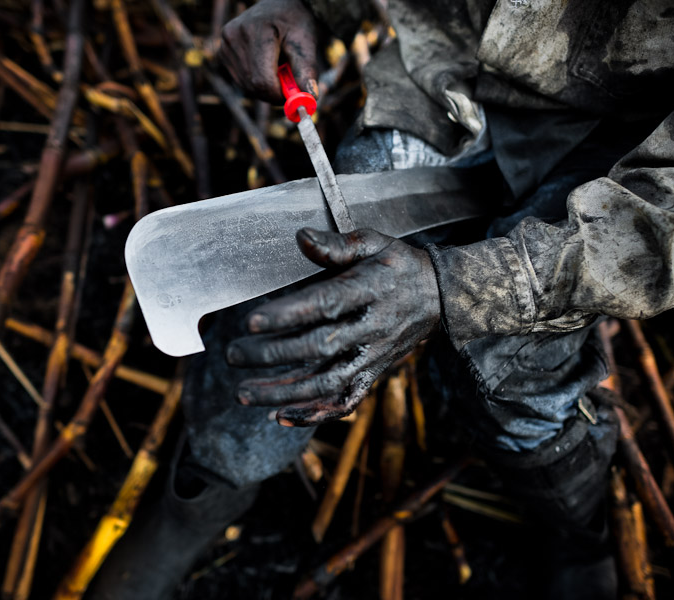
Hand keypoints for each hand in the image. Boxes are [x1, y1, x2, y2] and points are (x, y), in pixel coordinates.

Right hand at [219, 0, 319, 102]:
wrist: (279, 7)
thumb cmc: (295, 22)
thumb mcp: (305, 43)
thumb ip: (306, 70)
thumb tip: (310, 98)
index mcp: (255, 31)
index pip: (262, 80)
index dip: (279, 95)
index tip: (295, 96)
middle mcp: (234, 37)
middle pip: (253, 86)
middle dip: (274, 93)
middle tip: (290, 85)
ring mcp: (225, 45)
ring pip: (247, 86)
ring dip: (266, 87)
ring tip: (278, 66)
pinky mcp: (223, 53)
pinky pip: (241, 81)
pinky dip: (256, 82)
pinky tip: (266, 65)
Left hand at [226, 228, 441, 425]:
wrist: (439, 297)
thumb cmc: (396, 266)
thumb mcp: (374, 243)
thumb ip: (337, 245)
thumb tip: (300, 237)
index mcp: (371, 290)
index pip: (326, 304)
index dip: (288, 315)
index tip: (251, 321)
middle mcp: (372, 328)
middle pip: (320, 348)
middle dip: (273, 356)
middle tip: (234, 354)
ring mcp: (373, 356)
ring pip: (327, 383)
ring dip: (284, 392)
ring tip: (244, 392)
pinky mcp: (373, 375)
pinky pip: (346, 402)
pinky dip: (314, 414)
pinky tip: (280, 416)